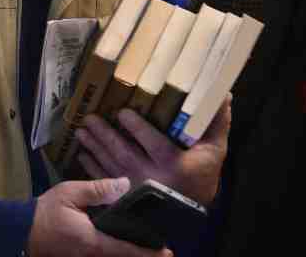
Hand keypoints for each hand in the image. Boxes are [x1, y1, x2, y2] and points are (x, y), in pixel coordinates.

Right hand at [27, 177, 171, 256]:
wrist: (21, 229)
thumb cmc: (45, 212)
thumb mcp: (70, 193)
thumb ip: (98, 190)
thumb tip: (125, 184)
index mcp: (94, 242)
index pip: (128, 250)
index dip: (150, 253)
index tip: (168, 252)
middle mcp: (94, 255)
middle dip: (142, 254)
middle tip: (161, 249)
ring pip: (114, 256)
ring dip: (129, 252)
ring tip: (145, 246)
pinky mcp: (80, 255)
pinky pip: (104, 254)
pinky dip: (116, 250)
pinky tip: (119, 241)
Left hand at [75, 96, 230, 205]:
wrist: (187, 212)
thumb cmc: (200, 175)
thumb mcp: (213, 151)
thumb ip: (216, 124)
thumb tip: (224, 93)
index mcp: (173, 162)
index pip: (153, 143)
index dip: (137, 128)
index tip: (122, 112)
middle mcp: (151, 175)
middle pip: (124, 152)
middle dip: (105, 134)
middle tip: (90, 117)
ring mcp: (134, 186)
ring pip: (110, 163)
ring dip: (94, 146)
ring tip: (81, 129)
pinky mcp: (123, 194)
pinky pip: (104, 178)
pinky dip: (90, 165)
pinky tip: (81, 152)